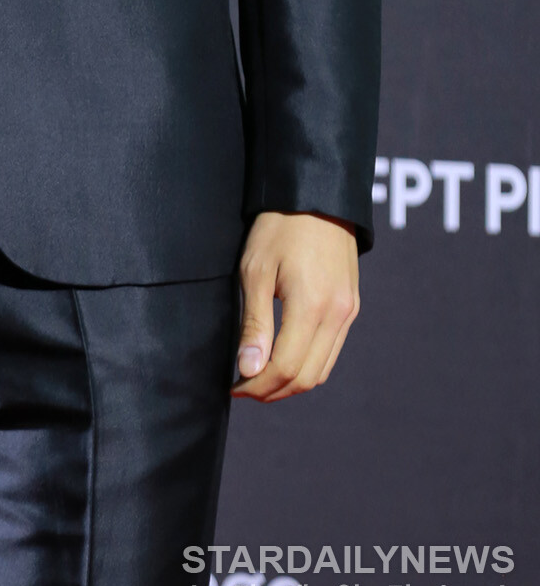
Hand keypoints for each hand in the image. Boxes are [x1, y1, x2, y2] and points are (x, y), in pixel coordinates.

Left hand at [231, 211, 358, 400]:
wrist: (317, 195)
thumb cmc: (280, 227)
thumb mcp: (256, 270)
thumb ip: (255, 323)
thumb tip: (249, 370)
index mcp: (312, 307)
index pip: (285, 368)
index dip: (257, 385)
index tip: (234, 386)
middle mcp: (337, 315)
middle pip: (307, 377)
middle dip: (273, 390)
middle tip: (244, 387)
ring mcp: (348, 311)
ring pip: (322, 370)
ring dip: (291, 382)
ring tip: (260, 377)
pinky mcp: (351, 305)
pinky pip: (332, 351)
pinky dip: (308, 365)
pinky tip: (284, 358)